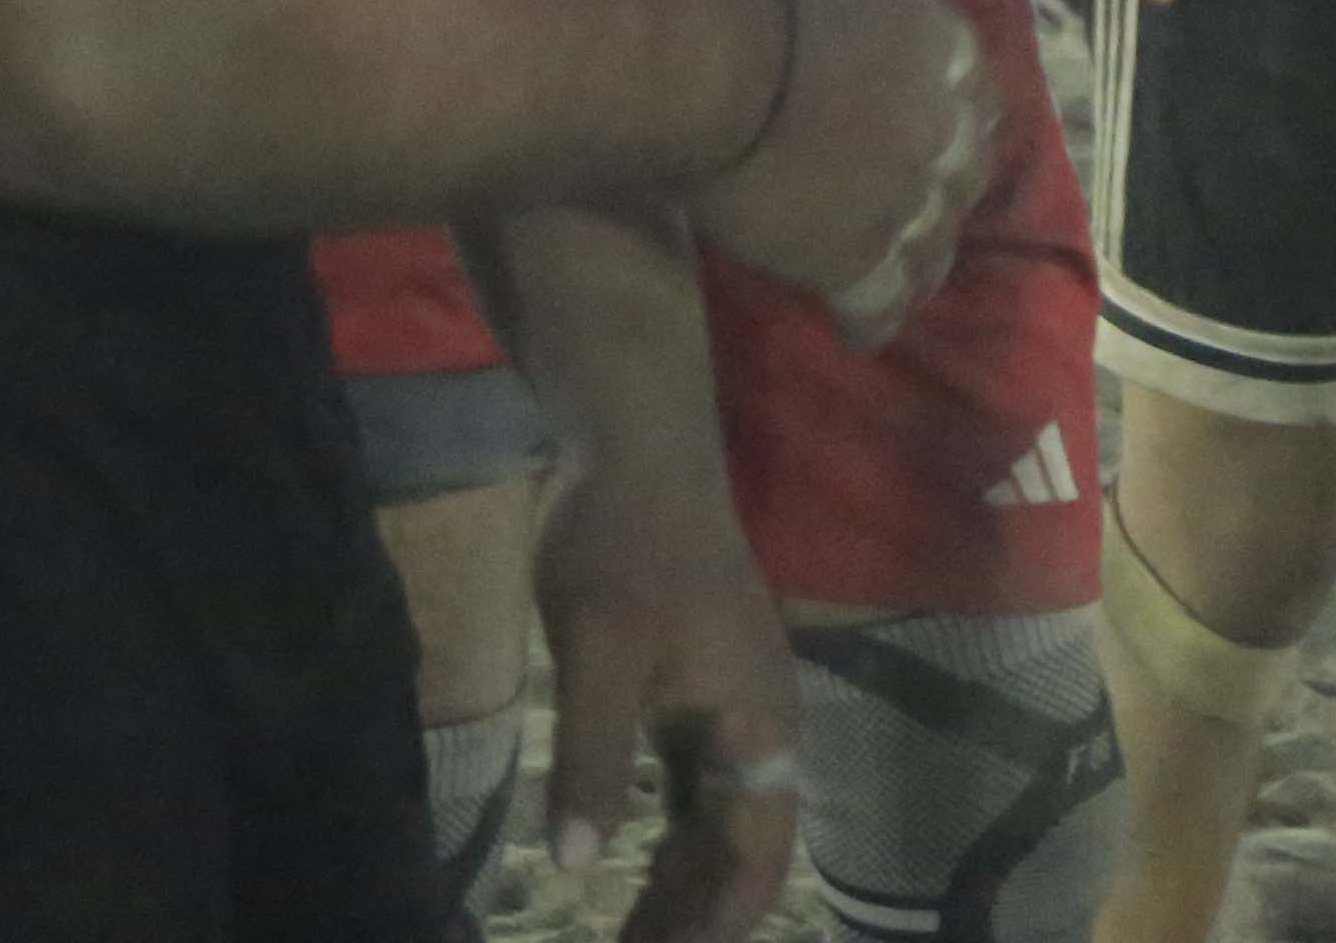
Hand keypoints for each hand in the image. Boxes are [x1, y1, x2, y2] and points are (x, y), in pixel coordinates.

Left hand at [531, 411, 806, 941]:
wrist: (634, 442)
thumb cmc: (623, 546)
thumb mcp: (600, 657)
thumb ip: (594, 765)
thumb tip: (577, 868)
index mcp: (759, 723)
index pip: (756, 854)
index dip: (716, 922)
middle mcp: (759, 721)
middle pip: (742, 844)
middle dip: (694, 912)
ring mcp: (729, 699)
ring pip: (718, 815)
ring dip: (680, 878)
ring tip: (629, 932)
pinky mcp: (694, 680)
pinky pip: (695, 780)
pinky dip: (669, 831)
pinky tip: (631, 860)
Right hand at [678, 0, 997, 348]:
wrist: (710, 51)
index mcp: (941, 40)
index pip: (974, 88)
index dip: (951, 109)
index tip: (929, 120)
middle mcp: (944, 123)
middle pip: (967, 172)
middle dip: (945, 187)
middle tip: (909, 201)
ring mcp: (907, 199)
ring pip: (933, 247)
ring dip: (916, 260)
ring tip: (892, 276)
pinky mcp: (856, 262)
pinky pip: (880, 305)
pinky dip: (871, 318)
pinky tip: (857, 329)